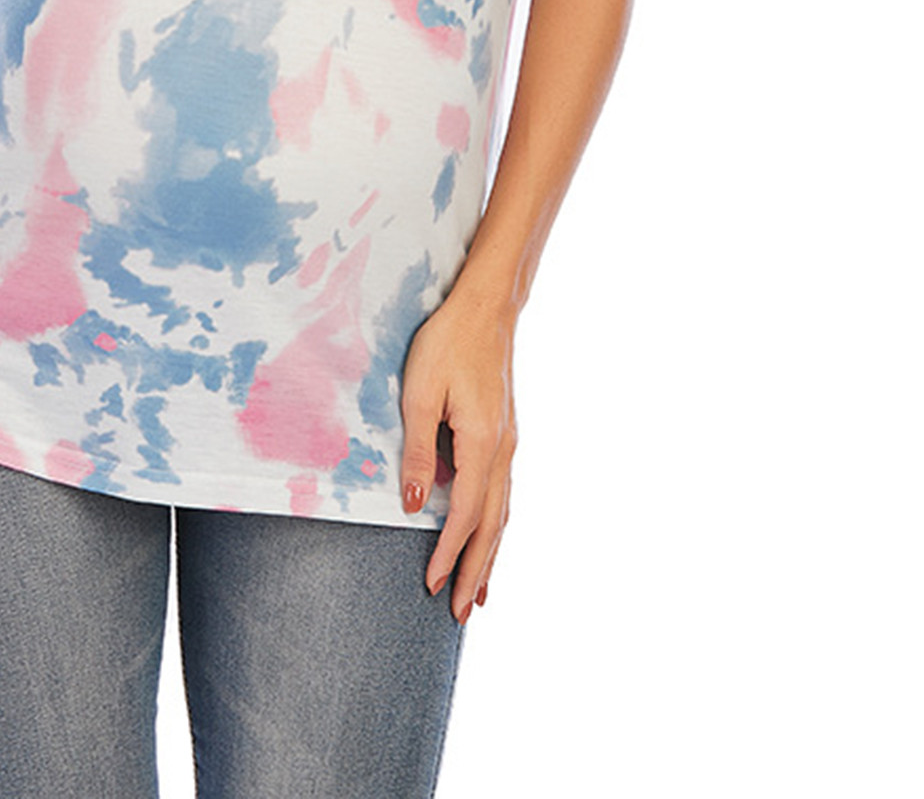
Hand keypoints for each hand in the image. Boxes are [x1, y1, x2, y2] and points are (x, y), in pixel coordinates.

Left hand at [399, 291, 517, 623]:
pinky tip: (490, 538)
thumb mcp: (419, 394)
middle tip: (463, 615)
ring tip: (481, 594)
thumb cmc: (447, 344)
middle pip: (493, 525)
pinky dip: (497, 526)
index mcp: (482, 443)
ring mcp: (509, 444)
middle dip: (477, 571)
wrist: (486, 309)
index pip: (466, 514)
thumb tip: (415, 505)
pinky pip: (504, 493)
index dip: (449, 553)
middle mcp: (503, 451)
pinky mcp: (505, 435)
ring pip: (503, 513)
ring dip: (491, 555)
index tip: (434, 587)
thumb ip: (418, 452)